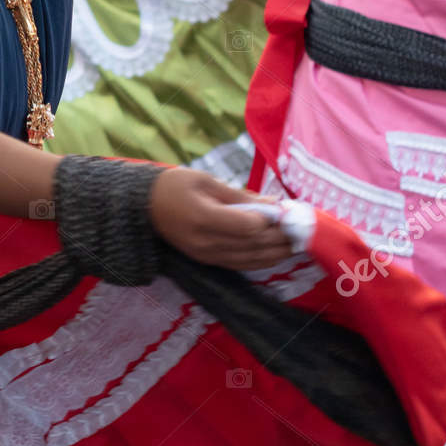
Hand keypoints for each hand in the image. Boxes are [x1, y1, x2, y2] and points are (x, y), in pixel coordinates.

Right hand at [149, 169, 291, 269]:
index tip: (286, 209)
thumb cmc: (174, 186)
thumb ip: (240, 196)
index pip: (247, 227)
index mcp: (202, 218)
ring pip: (250, 259)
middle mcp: (205, 243)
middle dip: (281, 237)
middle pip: (253, 245)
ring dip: (277, 252)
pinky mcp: (207, 261)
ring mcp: (206, 256)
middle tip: (302, 227)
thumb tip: (274, 204)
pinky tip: (278, 253)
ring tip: (297, 242)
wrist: (143, 207)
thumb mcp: (205, 180)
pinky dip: (262, 260)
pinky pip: (241, 265)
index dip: (270, 220)